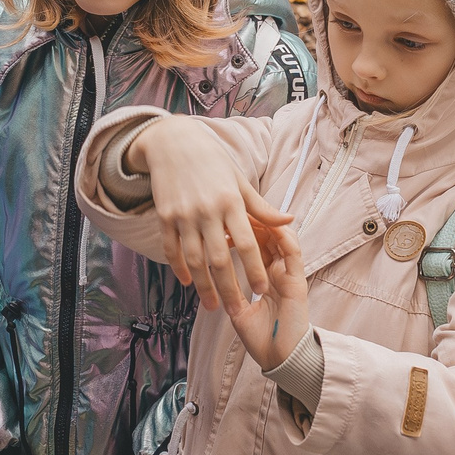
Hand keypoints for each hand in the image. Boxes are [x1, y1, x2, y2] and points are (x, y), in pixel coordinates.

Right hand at [125, 117, 288, 314]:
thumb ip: (261, 208)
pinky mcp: (164, 216)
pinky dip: (179, 268)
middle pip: (219, 259)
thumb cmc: (213, 162)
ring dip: (203, 286)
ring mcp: (183, 215)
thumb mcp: (240, 181)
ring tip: (212, 305)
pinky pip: (171, 249)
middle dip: (229, 289)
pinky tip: (188, 283)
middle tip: (236, 311)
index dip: (253, 269)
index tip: (260, 290)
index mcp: (231, 202)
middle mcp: (207, 210)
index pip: (247, 243)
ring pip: (194, 259)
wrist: (174, 143)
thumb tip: (289, 222)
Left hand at [225, 223, 309, 370]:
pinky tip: (271, 226)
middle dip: (251, 221)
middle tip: (233, 209)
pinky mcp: (297, 280)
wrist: (279, 360)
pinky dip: (283, 236)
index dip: (239, 232)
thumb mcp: (239, 312)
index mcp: (265, 278)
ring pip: (281, 239)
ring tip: (250, 211)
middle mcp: (278, 273)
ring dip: (267, 224)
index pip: (255, 246)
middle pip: (267, 237)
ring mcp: (289, 275)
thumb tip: (212, 280)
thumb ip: (231, 293)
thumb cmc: (261, 340)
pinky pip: (293, 252)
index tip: (220, 223)